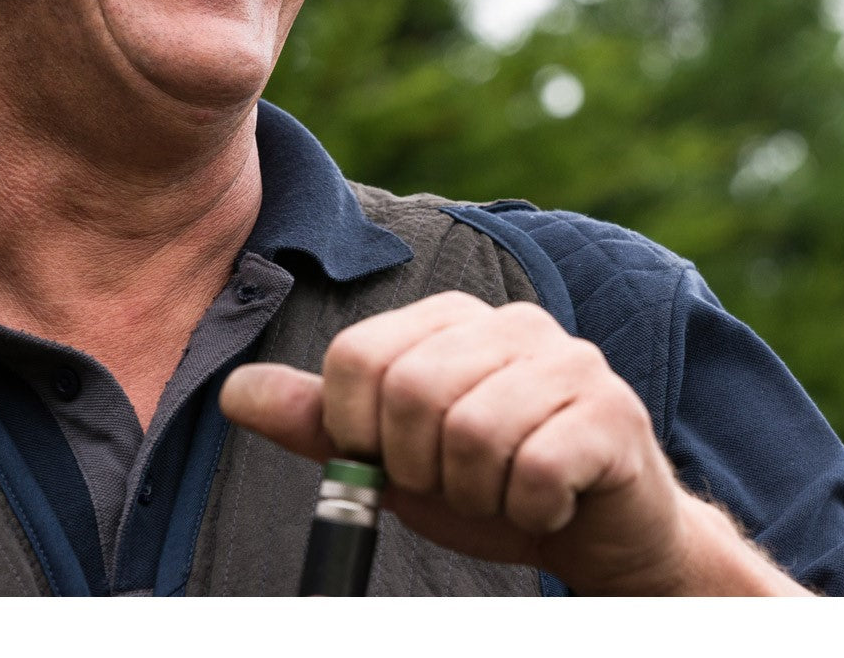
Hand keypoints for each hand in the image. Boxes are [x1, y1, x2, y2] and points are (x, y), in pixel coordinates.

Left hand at [220, 290, 805, 594]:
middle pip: (412, 391)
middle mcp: (508, 322)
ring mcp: (566, 359)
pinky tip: (544, 501)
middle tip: (455, 480)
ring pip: (473, 432)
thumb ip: (320, 422)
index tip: (395, 458)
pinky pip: (537, 468)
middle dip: (420, 467)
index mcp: (448, 318)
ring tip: (501, 488)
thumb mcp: (394, 456)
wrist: (599, 526)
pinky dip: (527, 508)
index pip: (356, 356)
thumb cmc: (488, 483)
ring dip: (476, 493)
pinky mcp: (610, 410)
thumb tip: (234, 391)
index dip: (358, 429)